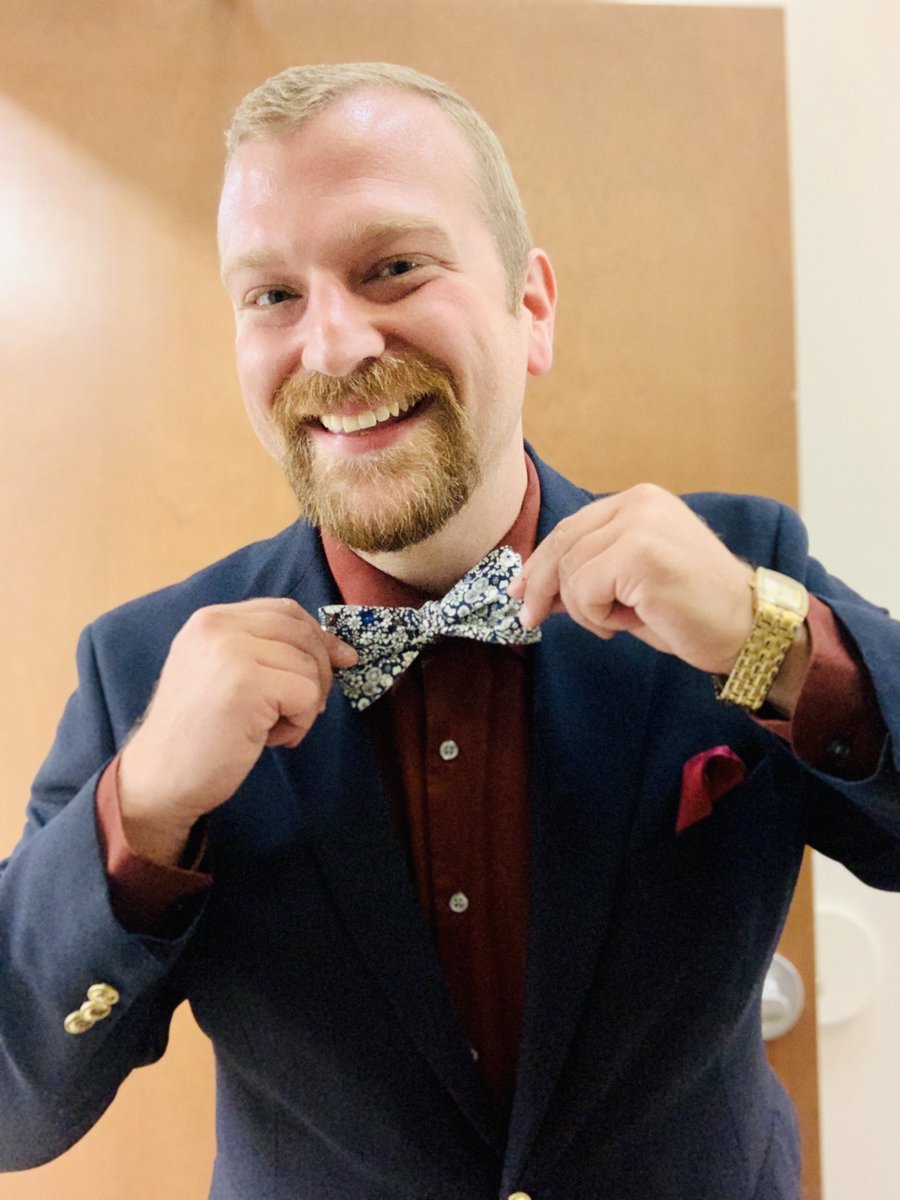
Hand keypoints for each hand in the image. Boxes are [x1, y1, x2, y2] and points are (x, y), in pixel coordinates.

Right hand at [118, 598, 356, 864]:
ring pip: (309, 666)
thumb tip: (341, 651)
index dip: (317, 635)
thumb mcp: (223, 674)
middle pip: (302, 633)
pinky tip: (271, 739)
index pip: (284, 610)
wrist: (160, 778)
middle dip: (320, 672)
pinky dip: (301, 723)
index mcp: (211, 620)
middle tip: (305, 709)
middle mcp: (219, 626)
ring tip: (272, 729)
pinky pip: (307, 694)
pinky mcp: (248, 685)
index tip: (339, 660)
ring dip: (305, 705)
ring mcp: (232, 652)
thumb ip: (265, 652)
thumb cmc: (198, 734)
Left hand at [508, 484, 755, 674]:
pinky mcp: (639, 553)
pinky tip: (632, 621)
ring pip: (569, 571)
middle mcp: (639, 503)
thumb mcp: (630, 583)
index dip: (538, 561)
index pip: (571, 527)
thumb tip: (530, 587)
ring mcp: (640, 524)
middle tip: (530, 620)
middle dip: (539, 586)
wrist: (747, 629)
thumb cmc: (691, 611)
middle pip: (562, 543)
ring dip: (585, 610)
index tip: (519, 591)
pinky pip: (583, 589)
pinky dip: (597, 616)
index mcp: (639, 501)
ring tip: (621, 621)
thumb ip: (588, 573)